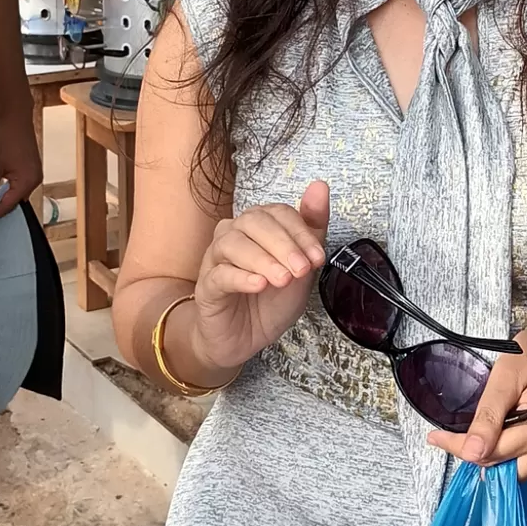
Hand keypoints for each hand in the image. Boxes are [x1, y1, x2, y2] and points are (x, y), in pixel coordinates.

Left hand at [0, 108, 43, 225]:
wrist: (14, 117)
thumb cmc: (3, 139)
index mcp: (27, 182)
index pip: (8, 206)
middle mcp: (35, 180)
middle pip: (16, 202)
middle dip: (0, 210)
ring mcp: (35, 173)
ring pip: (18, 194)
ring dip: (4, 200)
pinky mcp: (32, 167)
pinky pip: (20, 185)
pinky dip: (9, 191)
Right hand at [189, 180, 329, 370]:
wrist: (244, 339)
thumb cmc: (271, 299)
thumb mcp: (302, 266)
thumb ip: (312, 228)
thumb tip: (320, 186)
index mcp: (259, 226)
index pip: (278, 213)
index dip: (300, 232)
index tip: (317, 257)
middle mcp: (234, 235)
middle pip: (254, 222)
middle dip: (283, 245)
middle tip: (301, 269)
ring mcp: (217, 259)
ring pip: (233, 244)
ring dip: (263, 260)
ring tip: (282, 279)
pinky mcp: (206, 286)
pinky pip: (219, 274)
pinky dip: (241, 277)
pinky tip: (258, 285)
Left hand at [428, 314, 526, 481]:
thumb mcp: (511, 370)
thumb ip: (490, 412)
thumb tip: (471, 451)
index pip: (492, 453)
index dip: (460, 447)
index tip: (436, 438)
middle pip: (503, 468)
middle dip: (476, 452)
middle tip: (456, 431)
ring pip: (516, 472)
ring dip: (496, 454)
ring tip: (488, 426)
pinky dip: (514, 453)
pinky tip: (510, 429)